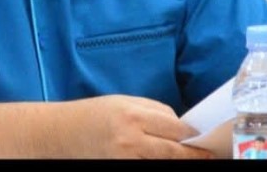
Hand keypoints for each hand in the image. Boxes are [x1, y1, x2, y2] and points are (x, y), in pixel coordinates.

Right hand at [62, 95, 212, 158]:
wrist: (58, 134)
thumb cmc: (91, 115)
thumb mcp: (122, 102)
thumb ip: (152, 111)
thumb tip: (180, 125)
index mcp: (132, 116)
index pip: (175, 128)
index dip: (192, 134)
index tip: (203, 137)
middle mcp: (130, 140)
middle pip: (174, 152)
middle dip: (193, 155)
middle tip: (208, 156)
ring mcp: (124, 159)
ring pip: (163, 163)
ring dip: (176, 160)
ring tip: (192, 160)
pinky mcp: (118, 169)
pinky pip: (146, 168)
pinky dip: (156, 163)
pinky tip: (164, 161)